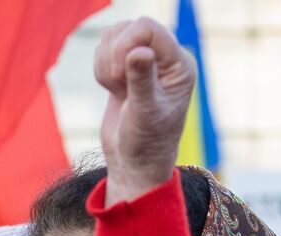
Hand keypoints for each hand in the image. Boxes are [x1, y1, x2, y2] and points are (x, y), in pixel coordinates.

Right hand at [94, 18, 196, 204]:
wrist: (133, 164)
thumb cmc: (146, 144)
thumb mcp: (145, 113)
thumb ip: (142, 80)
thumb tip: (140, 50)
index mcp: (179, 64)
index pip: (147, 28)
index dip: (126, 43)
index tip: (120, 75)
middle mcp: (165, 58)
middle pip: (128, 27)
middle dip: (114, 55)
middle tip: (119, 86)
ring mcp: (145, 62)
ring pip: (113, 37)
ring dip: (106, 63)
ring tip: (117, 90)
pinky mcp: (126, 69)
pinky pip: (104, 51)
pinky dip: (101, 69)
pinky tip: (113, 91)